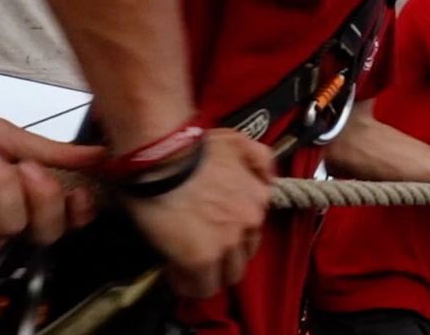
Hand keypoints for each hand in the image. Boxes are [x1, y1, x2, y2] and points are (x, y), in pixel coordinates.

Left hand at [0, 106, 102, 242]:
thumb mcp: (3, 134)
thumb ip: (51, 151)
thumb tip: (99, 155)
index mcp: (22, 195)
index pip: (65, 220)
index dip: (80, 213)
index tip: (80, 191)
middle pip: (43, 233)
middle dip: (44, 197)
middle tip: (27, 167)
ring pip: (8, 226)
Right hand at [123, 129, 272, 297]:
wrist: (162, 155)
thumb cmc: (191, 146)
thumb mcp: (238, 142)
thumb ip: (259, 159)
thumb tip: (267, 178)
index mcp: (259, 198)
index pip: (253, 230)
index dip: (231, 234)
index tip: (212, 232)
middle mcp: (249, 222)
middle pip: (243, 255)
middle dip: (224, 256)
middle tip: (199, 249)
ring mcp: (228, 242)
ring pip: (227, 275)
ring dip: (209, 274)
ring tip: (185, 266)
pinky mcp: (202, 258)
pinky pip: (202, 287)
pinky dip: (188, 284)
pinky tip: (174, 272)